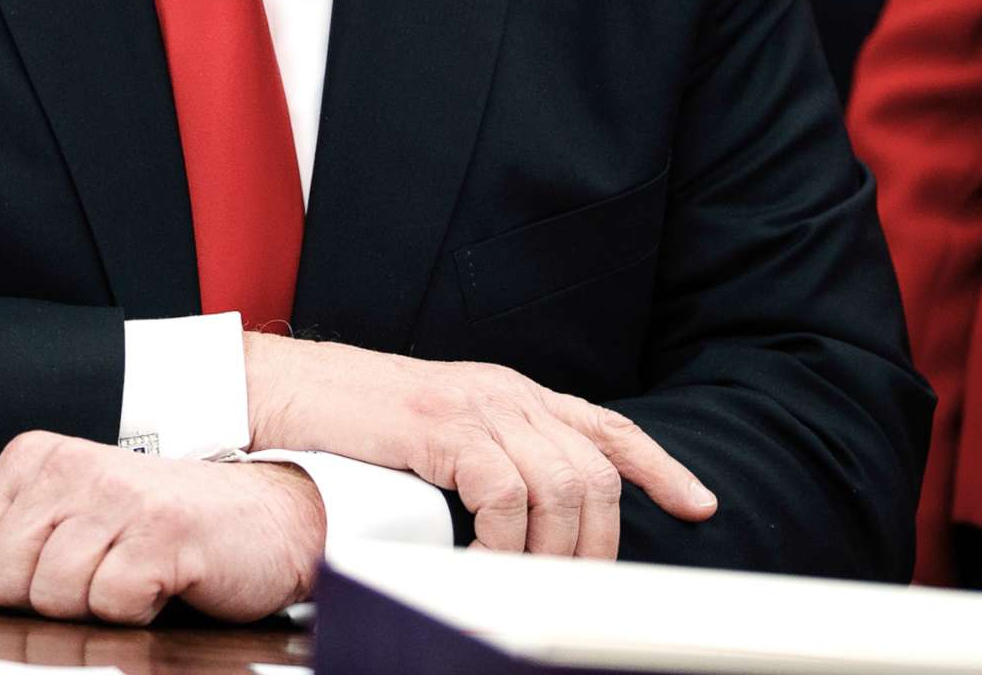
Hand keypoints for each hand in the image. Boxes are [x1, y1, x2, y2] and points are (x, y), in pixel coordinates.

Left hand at [0, 433, 322, 624]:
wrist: (263, 518)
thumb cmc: (154, 529)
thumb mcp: (59, 530)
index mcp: (33, 458)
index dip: (15, 585)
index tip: (66, 560)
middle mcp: (69, 466)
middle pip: (6, 584)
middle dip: (54, 600)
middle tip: (104, 569)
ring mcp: (116, 496)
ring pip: (55, 598)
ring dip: (99, 606)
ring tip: (134, 571)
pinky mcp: (162, 533)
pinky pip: (112, 606)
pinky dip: (138, 612)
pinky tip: (164, 580)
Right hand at [244, 335, 715, 557]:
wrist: (282, 390)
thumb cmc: (349, 424)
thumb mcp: (437, 433)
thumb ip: (488, 458)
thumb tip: (529, 519)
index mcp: (511, 394)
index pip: (605, 427)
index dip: (659, 466)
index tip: (698, 505)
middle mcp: (505, 393)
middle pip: (594, 473)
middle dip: (595, 544)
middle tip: (564, 591)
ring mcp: (476, 404)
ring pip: (560, 488)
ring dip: (548, 554)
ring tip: (516, 584)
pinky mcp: (441, 424)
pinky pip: (505, 494)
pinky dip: (502, 540)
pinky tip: (478, 559)